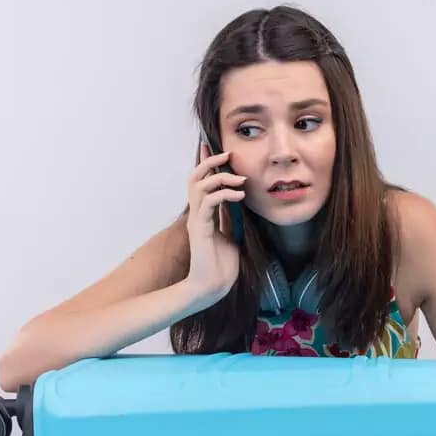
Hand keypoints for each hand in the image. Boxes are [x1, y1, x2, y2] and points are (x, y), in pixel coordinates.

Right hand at [184, 142, 245, 303]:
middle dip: (210, 162)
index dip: (206, 163)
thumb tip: (235, 203)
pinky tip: (239, 196)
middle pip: (195, 177)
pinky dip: (224, 194)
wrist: (212, 288)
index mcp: (203, 215)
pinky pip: (208, 202)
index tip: (213, 147)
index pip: (201, 182)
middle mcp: (197, 214)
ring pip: (199, 185)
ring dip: (220, 177)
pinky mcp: (200, 229)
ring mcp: (196, 221)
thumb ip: (228, 219)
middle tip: (228, 155)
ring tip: (240, 180)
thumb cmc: (221, 266)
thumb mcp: (229, 236)